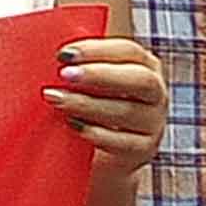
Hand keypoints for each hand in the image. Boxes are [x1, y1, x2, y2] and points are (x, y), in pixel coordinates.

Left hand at [48, 34, 166, 173]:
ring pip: (127, 111)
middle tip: (63, 74)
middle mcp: (157, 93)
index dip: (97, 50)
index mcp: (145, 66)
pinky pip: (122, 142)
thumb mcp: (88, 83)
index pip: (129, 51)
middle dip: (100, 75)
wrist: (99, 156)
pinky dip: (95, 133)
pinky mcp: (143, 151)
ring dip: (88, 104)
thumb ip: (79, 64)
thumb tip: (49, 50)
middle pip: (139, 80)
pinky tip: (72, 125)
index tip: (63, 54)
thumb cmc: (89, 107)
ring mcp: (153, 123)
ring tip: (55, 99)